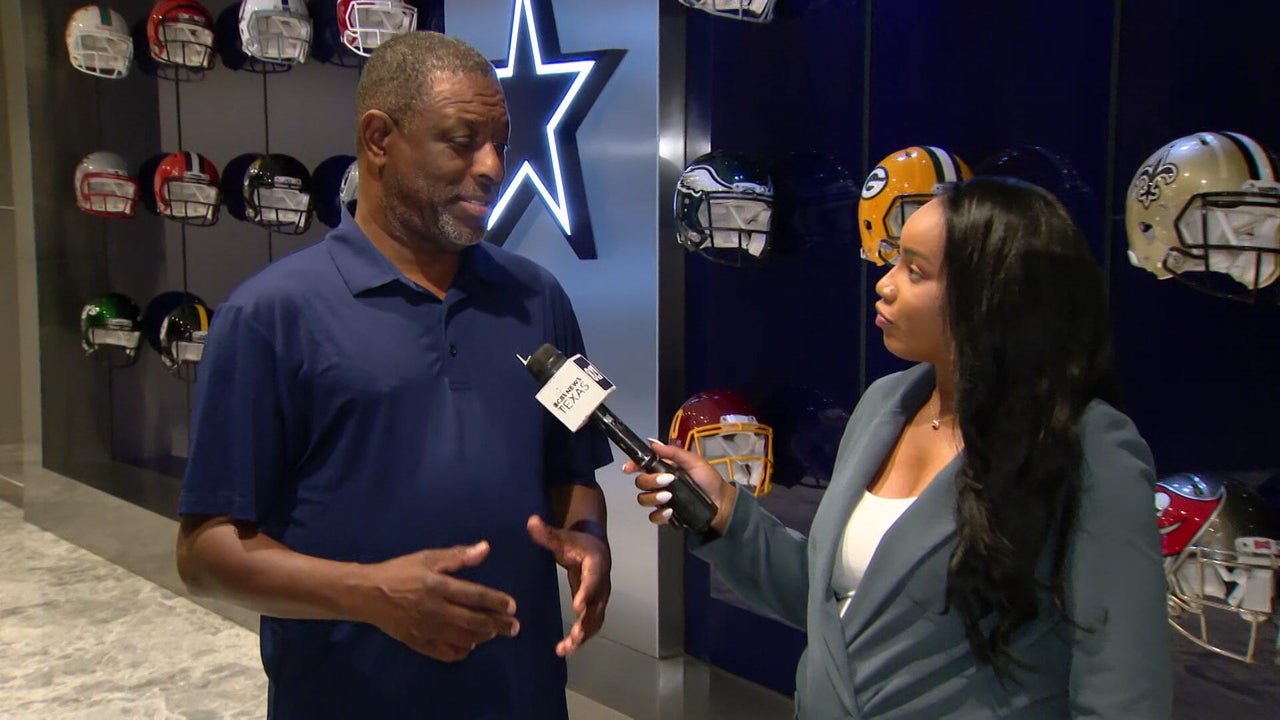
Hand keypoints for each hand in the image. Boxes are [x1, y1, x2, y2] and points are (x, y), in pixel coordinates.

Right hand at [359, 542, 519, 662]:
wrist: (367, 594)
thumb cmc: (400, 572)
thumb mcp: (427, 558)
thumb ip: (457, 556)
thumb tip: (485, 549)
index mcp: (437, 585)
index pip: (474, 595)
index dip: (496, 602)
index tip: (512, 606)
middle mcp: (434, 609)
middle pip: (474, 621)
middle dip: (497, 625)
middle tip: (514, 627)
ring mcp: (426, 629)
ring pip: (463, 639)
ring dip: (482, 637)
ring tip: (493, 632)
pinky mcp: (417, 643)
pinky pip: (445, 653)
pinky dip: (462, 651)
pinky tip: (470, 645)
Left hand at [526, 515, 609, 656]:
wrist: (593, 545)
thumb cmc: (576, 541)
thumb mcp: (562, 536)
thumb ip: (546, 533)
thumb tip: (531, 521)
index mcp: (596, 564)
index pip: (593, 580)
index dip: (586, 593)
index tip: (577, 607)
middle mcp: (602, 583)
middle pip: (598, 606)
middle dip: (586, 623)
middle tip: (573, 637)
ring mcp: (599, 596)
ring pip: (595, 620)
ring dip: (583, 636)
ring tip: (565, 649)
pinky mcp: (593, 606)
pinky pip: (590, 624)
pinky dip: (580, 638)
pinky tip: (564, 648)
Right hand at [623, 439, 736, 534]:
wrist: (721, 503)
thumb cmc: (709, 479)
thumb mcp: (694, 461)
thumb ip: (674, 452)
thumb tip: (652, 442)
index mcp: (664, 468)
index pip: (641, 466)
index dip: (632, 465)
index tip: (629, 468)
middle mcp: (659, 484)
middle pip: (640, 483)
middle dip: (649, 481)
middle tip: (666, 480)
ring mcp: (661, 501)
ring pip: (643, 500)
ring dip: (653, 497)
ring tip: (669, 497)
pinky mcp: (666, 516)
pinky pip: (653, 517)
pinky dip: (660, 515)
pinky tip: (671, 511)